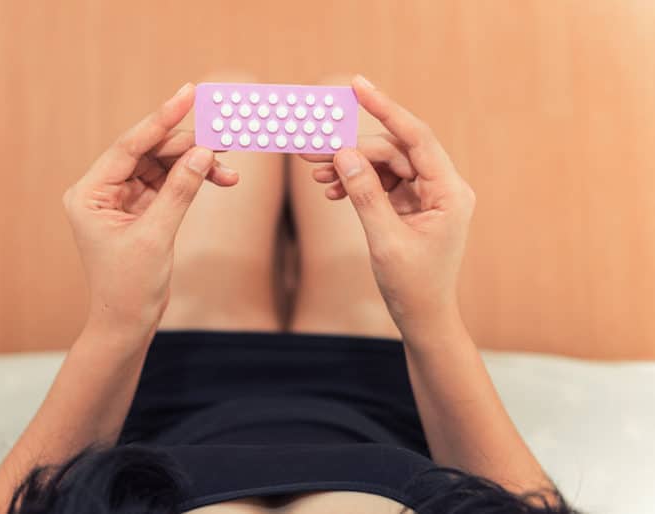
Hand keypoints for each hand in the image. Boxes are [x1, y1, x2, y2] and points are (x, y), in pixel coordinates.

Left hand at [62, 83, 237, 341]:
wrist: (127, 324)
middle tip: (221, 137)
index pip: (129, 146)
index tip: (187, 94)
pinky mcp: (142, 210)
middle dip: (186, 147)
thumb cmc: (129, 287)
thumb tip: (202, 153)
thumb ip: (180, 191)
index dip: (161, 120)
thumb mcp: (156, 236)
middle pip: (149, 153)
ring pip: (163, 167)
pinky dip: (193, 182)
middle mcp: (104, 191)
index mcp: (90, 193)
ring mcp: (123, 200)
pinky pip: (170, 185)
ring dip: (195, 166)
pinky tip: (218, 179)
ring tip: (228, 169)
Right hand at [306, 75, 475, 328]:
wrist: (423, 317)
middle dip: (354, 150)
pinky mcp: (414, 206)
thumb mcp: (384, 239)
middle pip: (394, 151)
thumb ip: (365, 194)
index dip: (386, 109)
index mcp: (449, 192)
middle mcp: (443, 187)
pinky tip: (333, 191)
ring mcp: (429, 196)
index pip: (416, 138)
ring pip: (386, 166)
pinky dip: (358, 184)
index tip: (358, 86)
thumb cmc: (412, 286)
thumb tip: (344, 154)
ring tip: (317, 176)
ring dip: (351, 168)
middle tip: (313, 152)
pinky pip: (383, 183)